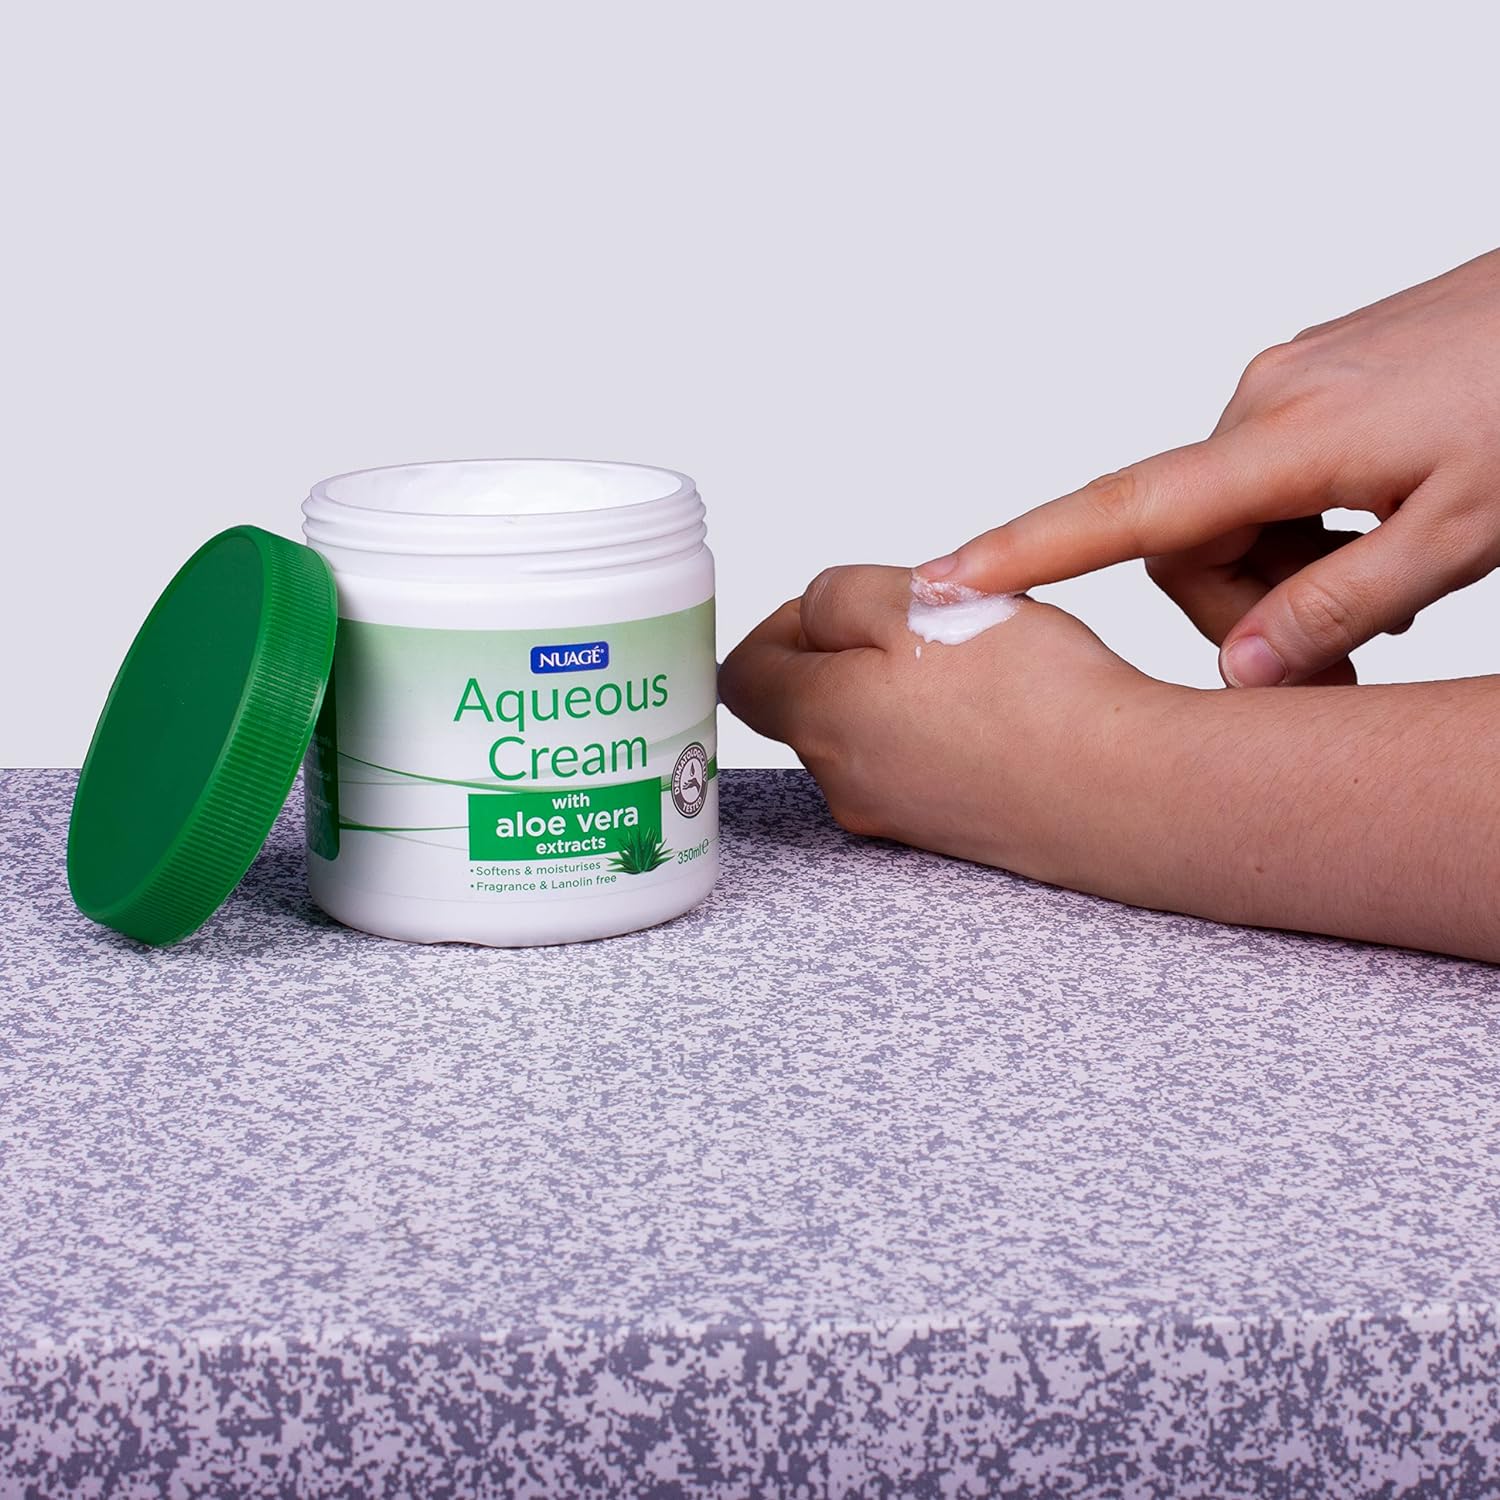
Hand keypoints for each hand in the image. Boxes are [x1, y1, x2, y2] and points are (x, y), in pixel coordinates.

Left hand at [719, 565, 1161, 878]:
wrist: (1129, 796)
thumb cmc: (1035, 697)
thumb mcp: (919, 598)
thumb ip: (836, 596)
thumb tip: (811, 615)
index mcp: (820, 719)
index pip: (741, 675)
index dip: (779, 626)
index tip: (838, 607)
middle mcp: (842, 783)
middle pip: (807, 703)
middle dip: (853, 651)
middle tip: (927, 625)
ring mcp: (895, 819)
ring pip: (867, 733)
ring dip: (901, 690)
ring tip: (976, 668)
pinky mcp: (948, 836)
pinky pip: (918, 768)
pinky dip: (942, 732)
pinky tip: (1002, 715)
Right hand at [916, 248, 1499, 686]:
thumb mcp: (1465, 530)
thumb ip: (1342, 604)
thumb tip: (1244, 673)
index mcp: (1287, 436)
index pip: (1126, 509)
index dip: (1027, 550)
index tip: (945, 580)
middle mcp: (1264, 399)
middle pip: (1185, 541)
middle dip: (1244, 610)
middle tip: (1340, 662)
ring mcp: (1289, 382)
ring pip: (1227, 514)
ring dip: (1284, 570)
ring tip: (1386, 590)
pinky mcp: (1316, 378)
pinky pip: (1267, 476)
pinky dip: (1305, 527)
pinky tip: (1380, 532)